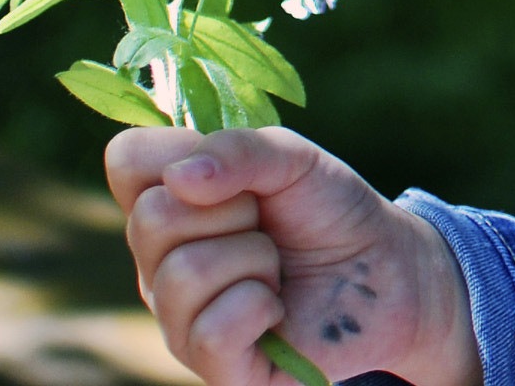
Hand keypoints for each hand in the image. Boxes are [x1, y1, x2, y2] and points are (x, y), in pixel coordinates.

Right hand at [106, 126, 480, 385]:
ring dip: (255, 260)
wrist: (388, 268)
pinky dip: (262, 308)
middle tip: (266, 225)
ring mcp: (178, 319)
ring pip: (184, 274)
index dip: (179, 153)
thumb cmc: (329, 209)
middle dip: (233, 210)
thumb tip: (180, 179)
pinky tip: (277, 309)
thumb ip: (240, 150)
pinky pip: (213, 330)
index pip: (127, 159)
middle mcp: (158, 263)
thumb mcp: (294, 158)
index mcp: (169, 203)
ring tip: (276, 269)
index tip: (232, 172)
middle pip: (151, 217)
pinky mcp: (212, 366)